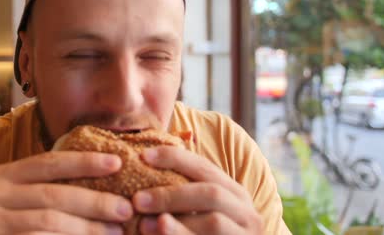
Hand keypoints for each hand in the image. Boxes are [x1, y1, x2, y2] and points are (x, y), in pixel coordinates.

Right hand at [0, 151, 132, 234]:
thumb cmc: (5, 230)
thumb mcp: (18, 201)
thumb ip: (46, 189)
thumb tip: (103, 180)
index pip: (48, 162)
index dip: (84, 161)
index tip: (116, 163)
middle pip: (53, 194)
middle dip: (94, 201)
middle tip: (124, 208)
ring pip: (50, 222)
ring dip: (88, 228)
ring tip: (115, 232)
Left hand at [132, 147, 263, 234]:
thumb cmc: (205, 234)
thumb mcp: (199, 211)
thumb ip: (182, 193)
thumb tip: (144, 165)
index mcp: (234, 192)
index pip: (204, 166)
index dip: (174, 158)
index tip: (143, 156)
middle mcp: (246, 211)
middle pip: (210, 193)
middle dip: (171, 195)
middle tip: (137, 200)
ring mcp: (246, 234)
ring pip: (213, 223)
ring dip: (176, 224)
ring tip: (145, 226)